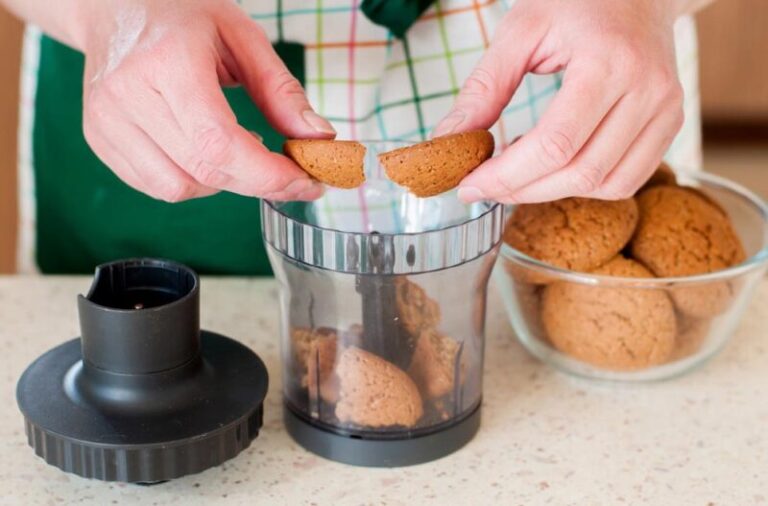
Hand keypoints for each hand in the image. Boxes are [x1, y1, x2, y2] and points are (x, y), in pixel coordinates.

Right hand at [79, 0, 334, 201]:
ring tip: (236, 149)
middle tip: (291, 175)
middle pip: (204, 170)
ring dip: (223, 182)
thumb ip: (281, 91)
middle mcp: (128, 94)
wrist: (115, 8)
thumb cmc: (183, 16)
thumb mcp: (243, 37)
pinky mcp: (99, 139)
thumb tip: (319, 138)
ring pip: (180, 188)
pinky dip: (193, 182)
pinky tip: (204, 152)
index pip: (219, 142)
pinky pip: (156, 187)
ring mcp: (106, 120)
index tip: (307, 181)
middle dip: (258, 183)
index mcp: (168, 61)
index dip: (268, 174)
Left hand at [434, 0, 683, 202]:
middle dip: (522, 190)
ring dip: (551, 191)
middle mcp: (647, 89)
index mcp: (608, 62)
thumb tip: (450, 138)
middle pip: (580, 172)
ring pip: (605, 184)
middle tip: (485, 185)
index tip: (470, 186)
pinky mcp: (671, 123)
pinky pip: (627, 179)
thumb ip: (484, 87)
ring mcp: (666, 109)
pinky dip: (586, 186)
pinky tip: (556, 167)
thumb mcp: (521, 31)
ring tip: (519, 171)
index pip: (554, 145)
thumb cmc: (576, 1)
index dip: (507, 176)